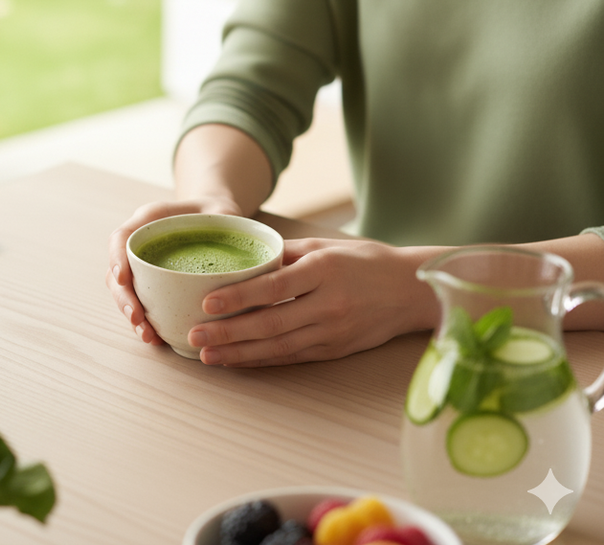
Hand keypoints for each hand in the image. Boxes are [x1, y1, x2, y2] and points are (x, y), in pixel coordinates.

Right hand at [107, 198, 241, 344]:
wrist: (214, 221)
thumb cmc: (216, 214)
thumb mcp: (222, 210)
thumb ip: (226, 217)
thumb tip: (232, 236)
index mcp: (149, 222)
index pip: (121, 238)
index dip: (117, 259)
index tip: (124, 278)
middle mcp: (140, 246)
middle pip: (118, 273)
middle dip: (124, 298)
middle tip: (138, 318)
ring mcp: (144, 269)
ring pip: (125, 294)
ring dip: (133, 316)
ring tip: (148, 335)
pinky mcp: (153, 287)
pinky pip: (142, 305)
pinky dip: (146, 323)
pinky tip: (156, 338)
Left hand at [188, 238, 442, 365]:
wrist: (412, 291)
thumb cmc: (366, 262)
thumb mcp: (326, 246)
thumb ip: (284, 253)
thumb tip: (241, 257)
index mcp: (324, 270)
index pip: (273, 286)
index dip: (238, 297)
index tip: (207, 302)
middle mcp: (329, 304)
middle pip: (270, 322)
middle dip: (228, 332)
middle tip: (195, 335)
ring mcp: (333, 331)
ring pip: (278, 346)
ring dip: (239, 353)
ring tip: (207, 355)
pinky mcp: (335, 350)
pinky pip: (292, 357)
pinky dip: (262, 360)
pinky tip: (237, 361)